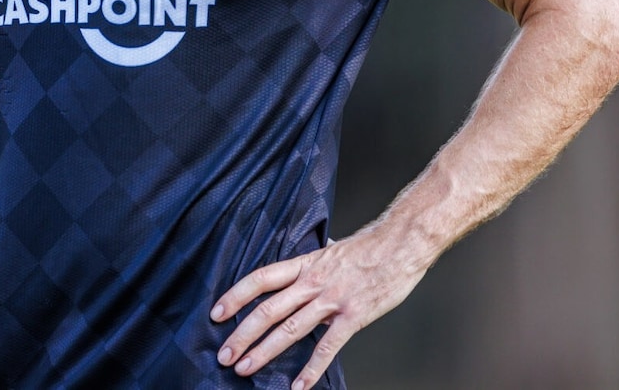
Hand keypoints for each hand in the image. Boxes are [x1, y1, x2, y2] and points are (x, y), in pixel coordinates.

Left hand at [211, 228, 426, 388]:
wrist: (401, 243)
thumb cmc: (370, 246)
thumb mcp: (333, 249)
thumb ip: (315, 263)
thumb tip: (306, 263)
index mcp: (305, 264)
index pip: (261, 279)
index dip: (236, 295)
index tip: (217, 313)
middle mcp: (313, 281)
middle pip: (268, 308)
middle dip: (242, 333)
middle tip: (223, 353)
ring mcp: (332, 299)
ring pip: (290, 329)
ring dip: (264, 351)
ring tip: (244, 369)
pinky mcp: (352, 315)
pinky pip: (328, 346)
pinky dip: (311, 369)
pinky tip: (298, 387)